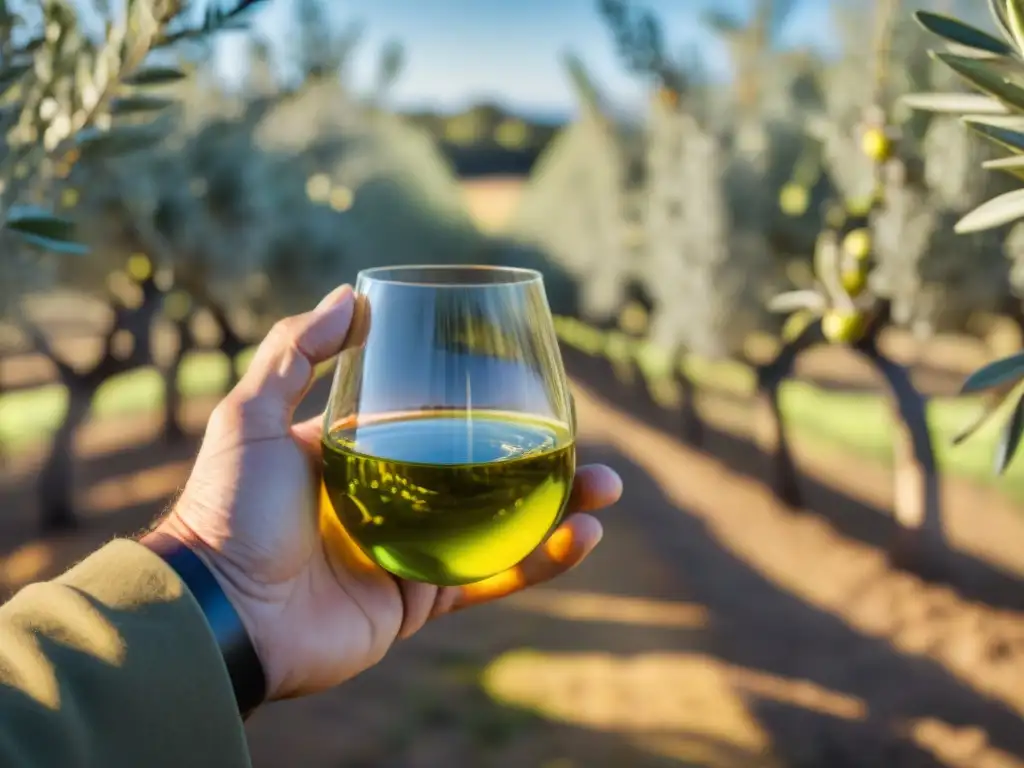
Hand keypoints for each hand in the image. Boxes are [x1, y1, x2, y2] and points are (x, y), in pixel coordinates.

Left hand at [143, 285, 621, 701]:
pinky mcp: (423, 599)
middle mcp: (393, 499)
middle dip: (539, 456)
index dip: (483, 404)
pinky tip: (583, 537)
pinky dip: (543, 561)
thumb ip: (294, 351)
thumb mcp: (251, 414)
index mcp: (360, 454)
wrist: (220, 612)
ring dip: (561, 508)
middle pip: (482, 471)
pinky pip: (494, 577)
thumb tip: (350, 293)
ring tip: (607, 488)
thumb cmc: (228, 508)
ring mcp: (412, 550)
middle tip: (584, 437)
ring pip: (503, 524)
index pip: (434, 420)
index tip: (529, 383)